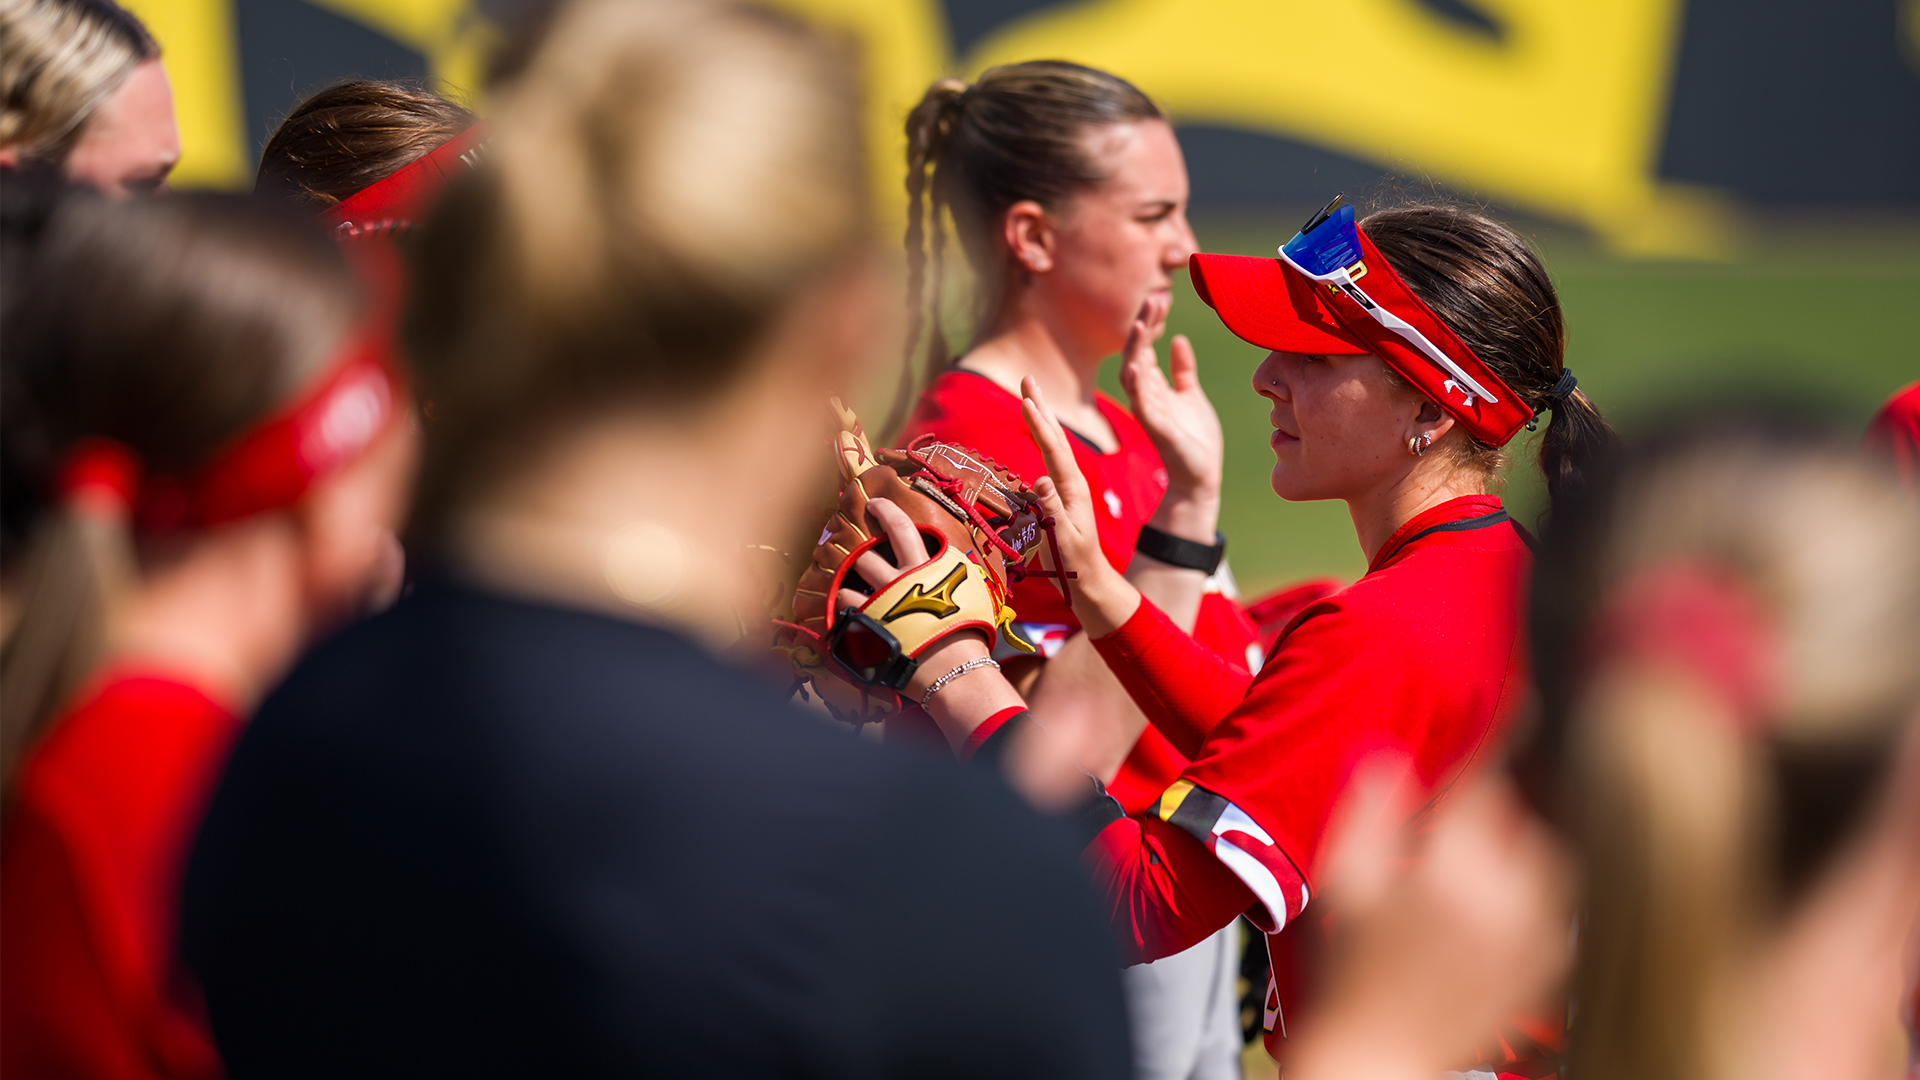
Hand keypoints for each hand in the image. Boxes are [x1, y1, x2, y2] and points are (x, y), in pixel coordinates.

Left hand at [832, 497, 992, 701]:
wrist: (957, 671)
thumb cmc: (970, 634)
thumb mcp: (973, 594)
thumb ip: (956, 573)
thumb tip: (954, 563)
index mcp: (926, 568)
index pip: (902, 528)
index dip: (886, 512)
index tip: (875, 505)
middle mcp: (901, 580)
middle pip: (868, 552)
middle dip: (857, 547)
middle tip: (851, 538)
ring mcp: (882, 602)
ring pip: (852, 577)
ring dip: (848, 576)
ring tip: (849, 581)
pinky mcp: (869, 625)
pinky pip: (847, 606)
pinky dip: (846, 604)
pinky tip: (848, 608)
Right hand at [1021, 377, 1140, 636]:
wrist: (1090, 582)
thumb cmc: (1076, 565)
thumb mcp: (1065, 540)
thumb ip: (1053, 509)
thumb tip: (1040, 478)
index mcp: (1072, 489)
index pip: (1053, 448)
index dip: (1039, 422)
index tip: (1026, 396)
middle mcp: (1069, 483)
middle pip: (1053, 436)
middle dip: (1039, 407)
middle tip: (1027, 378)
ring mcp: (1064, 489)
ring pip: (1050, 445)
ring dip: (1039, 418)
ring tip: (1029, 396)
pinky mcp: (1058, 497)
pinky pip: (1047, 460)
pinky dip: (1040, 440)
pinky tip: (1035, 431)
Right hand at [1117, 300, 1222, 507]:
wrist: (1200, 475)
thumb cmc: (1194, 438)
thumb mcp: (1191, 395)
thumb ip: (1182, 369)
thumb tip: (1178, 339)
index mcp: (1155, 386)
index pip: (1146, 346)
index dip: (1151, 322)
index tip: (1161, 298)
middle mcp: (1146, 395)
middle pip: (1136, 353)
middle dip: (1142, 326)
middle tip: (1152, 299)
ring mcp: (1148, 411)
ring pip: (1133, 374)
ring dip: (1135, 350)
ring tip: (1141, 325)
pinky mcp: (1156, 428)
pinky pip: (1141, 404)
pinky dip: (1137, 386)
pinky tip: (1137, 367)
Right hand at [1289, 758, 1572, 1079]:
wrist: (1381, 1052)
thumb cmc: (1352, 972)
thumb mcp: (1343, 882)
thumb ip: (1367, 812)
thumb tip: (1387, 759)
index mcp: (1452, 874)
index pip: (1488, 785)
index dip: (1494, 745)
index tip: (1503, 717)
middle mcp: (1505, 902)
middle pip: (1522, 818)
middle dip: (1493, 808)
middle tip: (1458, 820)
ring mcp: (1533, 936)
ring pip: (1549, 857)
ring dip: (1520, 844)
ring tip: (1477, 860)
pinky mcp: (1547, 965)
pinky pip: (1558, 903)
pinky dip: (1536, 889)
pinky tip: (1493, 902)